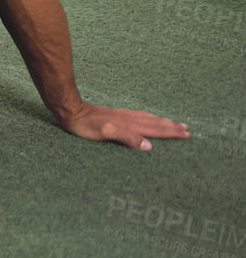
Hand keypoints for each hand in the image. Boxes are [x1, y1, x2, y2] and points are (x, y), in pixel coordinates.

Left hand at [58, 101, 189, 149]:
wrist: (70, 110)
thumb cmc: (85, 125)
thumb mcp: (105, 133)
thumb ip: (127, 138)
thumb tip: (149, 146)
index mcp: (130, 124)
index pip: (156, 129)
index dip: (171, 132)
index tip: (186, 134)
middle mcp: (129, 118)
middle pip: (155, 122)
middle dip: (172, 126)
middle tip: (187, 129)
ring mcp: (122, 115)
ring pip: (148, 118)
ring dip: (162, 121)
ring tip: (174, 123)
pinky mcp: (115, 115)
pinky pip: (139, 116)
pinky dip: (149, 118)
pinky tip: (147, 118)